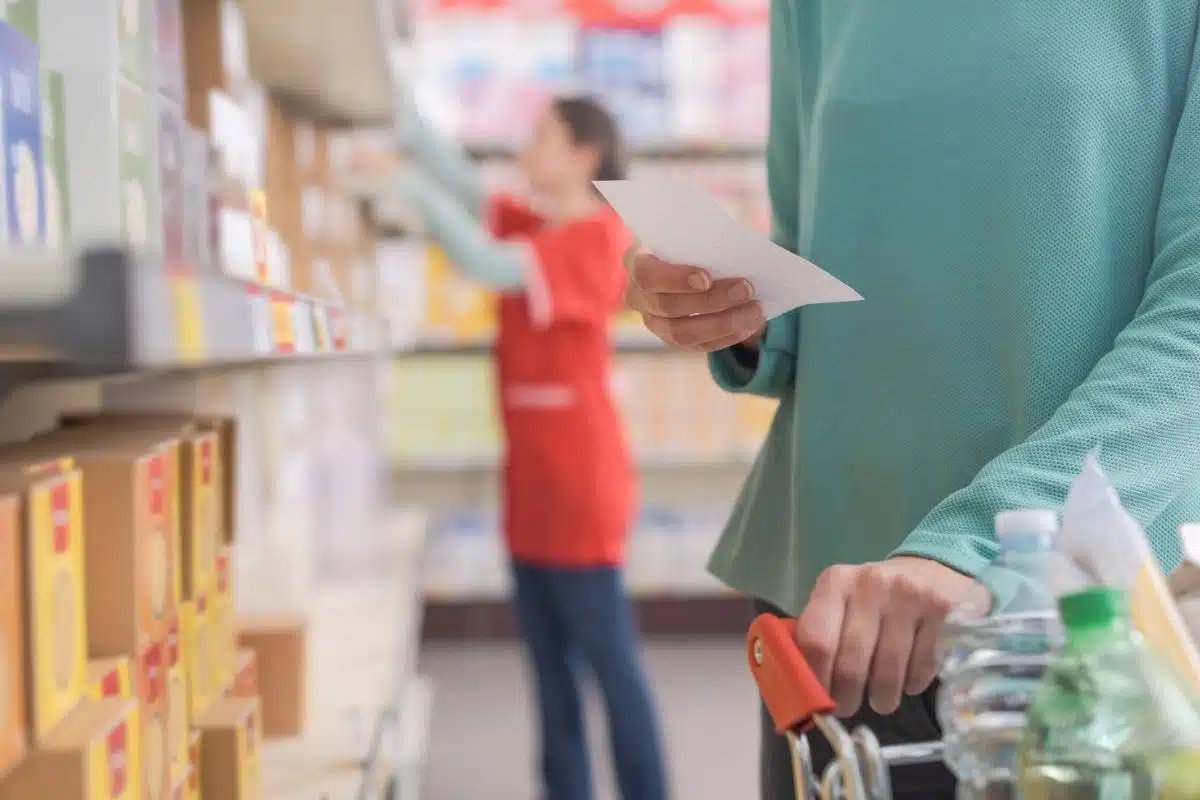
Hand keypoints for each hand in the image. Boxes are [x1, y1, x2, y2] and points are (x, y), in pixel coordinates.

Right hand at [623, 243, 765, 351]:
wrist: (689, 259)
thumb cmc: (692, 240)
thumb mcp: (693, 233)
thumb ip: (704, 241)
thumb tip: (737, 255)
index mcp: (636, 264)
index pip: (647, 276)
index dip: (676, 279)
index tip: (706, 277)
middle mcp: (638, 298)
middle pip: (669, 307)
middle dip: (711, 300)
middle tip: (746, 288)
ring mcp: (654, 323)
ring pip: (683, 333)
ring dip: (723, 323)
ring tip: (755, 311)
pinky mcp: (673, 340)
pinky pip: (699, 345)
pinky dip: (728, 336)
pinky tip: (750, 324)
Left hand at [794, 557, 989, 716]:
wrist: (931, 570)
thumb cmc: (874, 598)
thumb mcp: (841, 602)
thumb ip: (821, 635)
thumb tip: (802, 689)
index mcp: (835, 583)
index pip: (815, 642)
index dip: (815, 681)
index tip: (818, 701)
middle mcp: (869, 585)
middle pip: (850, 664)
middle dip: (847, 699)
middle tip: (848, 708)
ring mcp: (907, 596)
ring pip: (888, 673)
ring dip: (882, 699)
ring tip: (880, 701)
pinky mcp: (940, 610)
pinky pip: (921, 669)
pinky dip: (911, 686)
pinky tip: (907, 679)